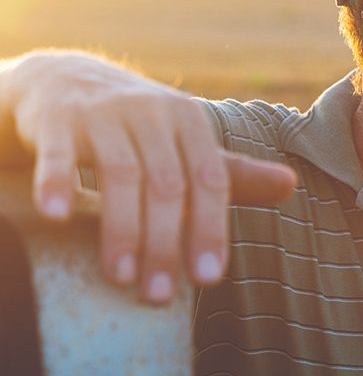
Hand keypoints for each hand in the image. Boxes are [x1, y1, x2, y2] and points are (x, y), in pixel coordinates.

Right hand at [2, 51, 295, 303]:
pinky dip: (57, 183)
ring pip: (120, 173)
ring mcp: (104, 113)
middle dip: (165, 243)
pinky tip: (56, 217)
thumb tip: (292, 185)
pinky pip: (58, 153)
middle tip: (159, 295)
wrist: (69, 79)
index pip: (210, 181)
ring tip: (121, 277)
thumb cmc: (142, 125)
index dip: (211, 229)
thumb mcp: (188, 142)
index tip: (208, 278)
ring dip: (122, 228)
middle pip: (166, 184)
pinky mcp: (59, 119)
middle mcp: (152, 112)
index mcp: (190, 122)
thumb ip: (233, 173)